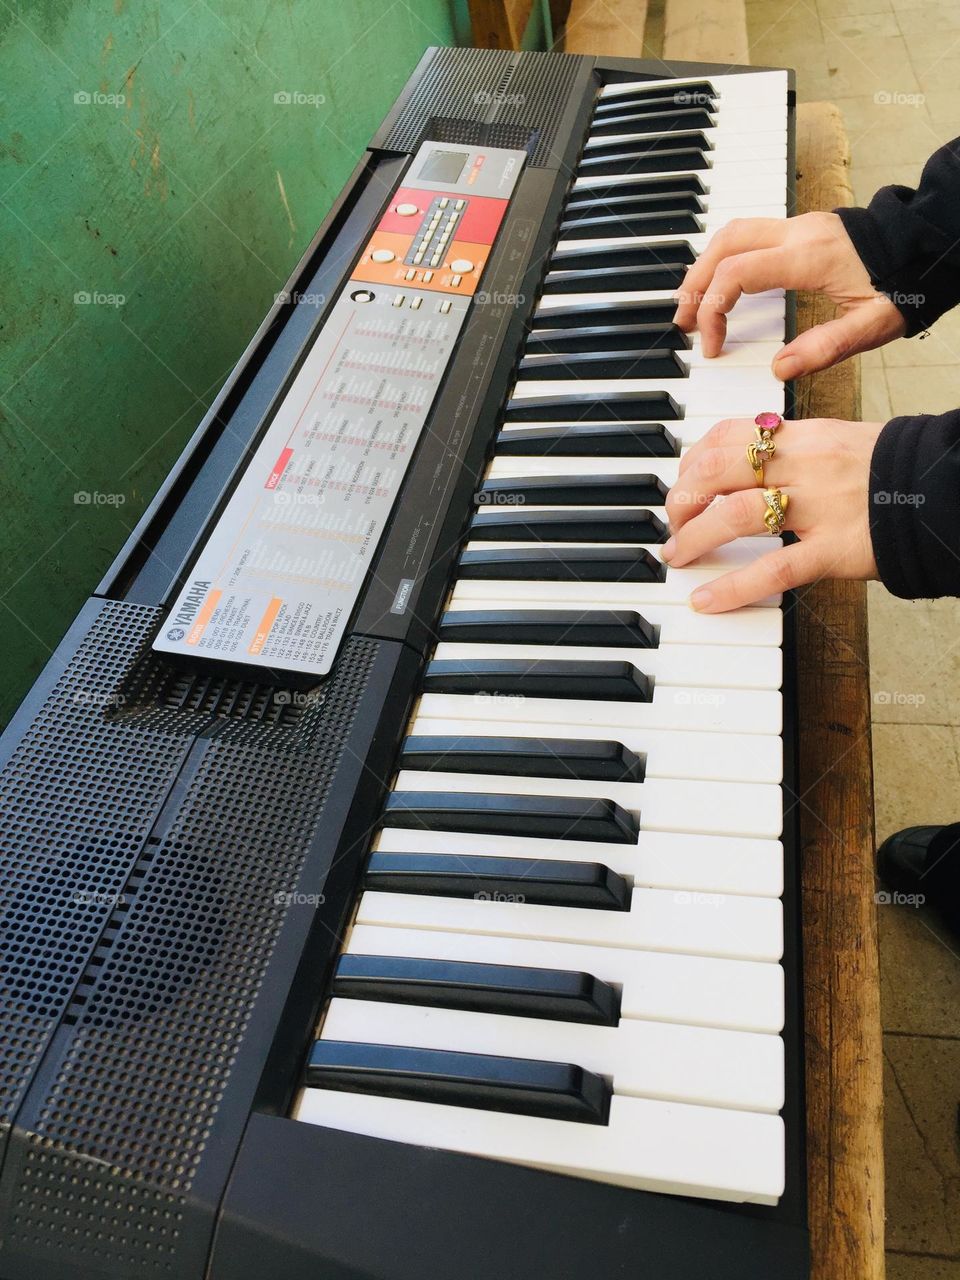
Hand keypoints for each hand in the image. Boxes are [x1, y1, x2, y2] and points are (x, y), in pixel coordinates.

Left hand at [662, 416, 883, 611]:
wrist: (945, 490)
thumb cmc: (893, 473)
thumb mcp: (839, 444)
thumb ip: (793, 453)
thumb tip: (744, 466)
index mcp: (805, 435)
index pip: (730, 434)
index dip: (693, 460)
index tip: (682, 483)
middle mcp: (807, 464)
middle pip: (720, 468)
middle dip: (683, 497)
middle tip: (672, 523)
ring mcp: (821, 507)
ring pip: (738, 513)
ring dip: (695, 537)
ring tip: (678, 556)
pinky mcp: (835, 550)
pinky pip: (774, 569)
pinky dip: (732, 587)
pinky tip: (705, 599)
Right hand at [673, 212, 905, 376]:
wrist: (928, 242)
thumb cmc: (903, 283)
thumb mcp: (872, 326)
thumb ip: (824, 348)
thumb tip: (778, 370)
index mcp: (807, 257)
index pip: (736, 275)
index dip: (713, 311)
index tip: (714, 346)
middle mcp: (796, 233)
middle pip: (722, 246)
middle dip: (695, 285)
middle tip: (682, 323)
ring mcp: (797, 225)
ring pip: (731, 233)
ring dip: (705, 266)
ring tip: (693, 303)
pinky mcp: (801, 227)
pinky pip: (748, 234)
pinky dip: (724, 257)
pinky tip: (722, 283)